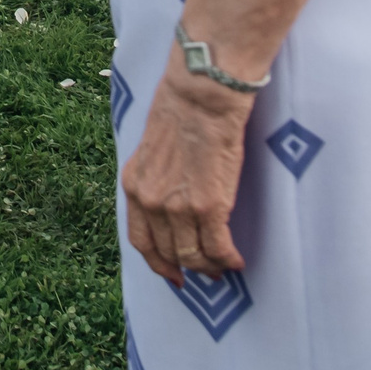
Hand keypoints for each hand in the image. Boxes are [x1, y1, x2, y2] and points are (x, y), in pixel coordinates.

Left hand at [122, 67, 251, 285]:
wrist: (201, 96)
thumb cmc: (181, 110)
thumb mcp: (150, 148)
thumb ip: (154, 179)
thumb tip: (168, 202)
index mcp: (133, 185)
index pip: (140, 240)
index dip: (158, 262)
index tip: (172, 273)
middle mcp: (151, 201)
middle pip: (168, 252)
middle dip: (188, 267)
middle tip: (206, 272)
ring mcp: (179, 207)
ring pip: (194, 255)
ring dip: (211, 267)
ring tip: (224, 266)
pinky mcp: (209, 207)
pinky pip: (217, 247)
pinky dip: (228, 259)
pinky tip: (237, 260)